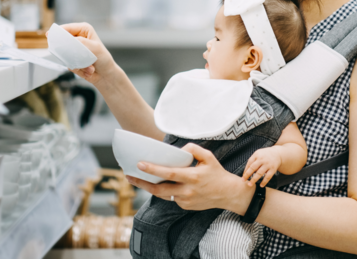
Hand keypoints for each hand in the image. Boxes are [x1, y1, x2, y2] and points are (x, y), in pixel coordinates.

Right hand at [56, 23, 114, 84]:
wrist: (105, 75)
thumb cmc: (104, 59)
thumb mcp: (95, 48)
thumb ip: (81, 43)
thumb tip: (67, 41)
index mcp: (83, 30)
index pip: (66, 28)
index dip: (58, 34)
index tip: (52, 40)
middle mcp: (77, 38)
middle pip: (61, 42)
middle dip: (70, 53)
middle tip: (80, 58)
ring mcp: (73, 49)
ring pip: (64, 55)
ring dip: (77, 63)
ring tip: (89, 66)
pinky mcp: (71, 59)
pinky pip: (68, 64)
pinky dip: (78, 69)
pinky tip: (88, 70)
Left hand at [125, 144, 252, 213]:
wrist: (228, 194)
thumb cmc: (217, 173)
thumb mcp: (208, 156)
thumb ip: (193, 149)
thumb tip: (178, 150)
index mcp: (192, 177)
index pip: (169, 173)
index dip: (153, 169)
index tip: (140, 164)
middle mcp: (187, 191)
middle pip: (159, 189)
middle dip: (142, 182)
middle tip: (128, 175)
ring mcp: (185, 201)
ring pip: (162, 195)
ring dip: (149, 188)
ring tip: (136, 179)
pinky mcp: (185, 206)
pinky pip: (171, 197)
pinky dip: (165, 190)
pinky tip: (160, 184)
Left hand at [242, 147, 281, 186]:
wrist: (277, 154)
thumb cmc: (265, 155)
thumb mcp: (258, 154)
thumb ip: (252, 161)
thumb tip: (246, 171)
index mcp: (257, 155)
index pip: (249, 163)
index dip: (245, 170)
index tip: (243, 176)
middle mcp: (262, 159)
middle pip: (253, 168)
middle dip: (247, 175)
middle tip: (243, 180)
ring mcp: (268, 164)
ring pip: (260, 173)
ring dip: (254, 179)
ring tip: (250, 184)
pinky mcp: (273, 169)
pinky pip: (268, 177)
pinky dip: (264, 182)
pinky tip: (261, 185)